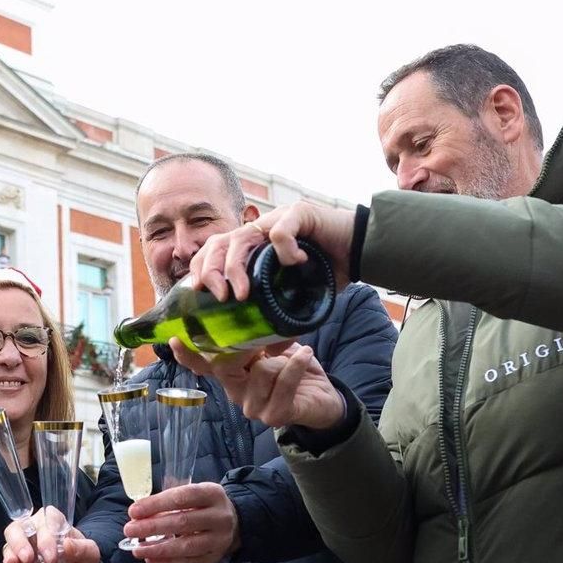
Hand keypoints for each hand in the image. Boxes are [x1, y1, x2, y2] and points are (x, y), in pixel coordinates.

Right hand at [0, 506, 102, 562]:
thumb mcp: (91, 557)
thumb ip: (83, 549)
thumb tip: (68, 544)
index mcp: (54, 524)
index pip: (46, 519)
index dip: (46, 534)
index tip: (52, 555)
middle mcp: (35, 533)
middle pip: (20, 527)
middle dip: (21, 541)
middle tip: (28, 558)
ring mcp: (24, 550)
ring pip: (9, 543)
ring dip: (10, 553)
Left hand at [122, 482, 239, 562]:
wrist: (236, 522)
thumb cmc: (205, 504)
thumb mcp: (195, 493)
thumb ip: (171, 499)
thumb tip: (140, 511)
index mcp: (212, 493)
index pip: (182, 497)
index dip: (156, 504)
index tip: (134, 511)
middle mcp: (219, 516)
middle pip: (182, 522)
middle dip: (152, 527)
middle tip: (129, 529)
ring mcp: (219, 539)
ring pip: (186, 545)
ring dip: (158, 548)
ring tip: (136, 549)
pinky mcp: (214, 556)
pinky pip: (188, 561)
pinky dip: (167, 560)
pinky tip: (150, 558)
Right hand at [172, 340, 344, 430]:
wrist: (324, 400)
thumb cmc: (294, 369)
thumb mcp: (272, 347)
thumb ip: (255, 337)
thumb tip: (246, 307)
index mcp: (231, 374)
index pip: (202, 366)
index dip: (186, 354)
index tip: (173, 338)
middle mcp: (236, 392)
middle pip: (223, 367)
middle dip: (242, 346)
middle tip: (261, 333)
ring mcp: (253, 407)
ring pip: (259, 370)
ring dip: (282, 357)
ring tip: (295, 353)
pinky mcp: (274, 414)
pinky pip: (283, 382)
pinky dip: (297, 364)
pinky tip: (306, 353)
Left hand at [189, 201, 355, 301]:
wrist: (364, 250)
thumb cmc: (329, 271)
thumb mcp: (299, 298)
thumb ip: (282, 317)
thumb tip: (269, 348)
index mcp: (254, 245)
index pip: (215, 249)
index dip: (201, 267)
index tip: (198, 292)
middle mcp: (260, 229)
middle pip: (220, 241)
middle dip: (211, 269)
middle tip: (219, 297)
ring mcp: (277, 219)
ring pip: (241, 235)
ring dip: (236, 267)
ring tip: (244, 294)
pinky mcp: (299, 213)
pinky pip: (280, 231)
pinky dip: (284, 250)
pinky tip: (297, 263)